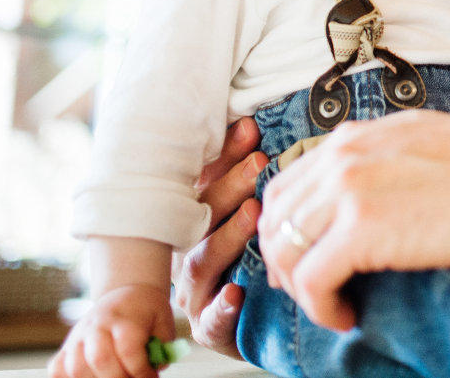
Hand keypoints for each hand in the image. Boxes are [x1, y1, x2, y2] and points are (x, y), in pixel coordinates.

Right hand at [50, 285, 173, 377]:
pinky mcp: (67, 346)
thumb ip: (161, 346)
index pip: (129, 349)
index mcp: (125, 318)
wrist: (127, 293)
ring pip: (76, 367)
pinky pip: (57, 368)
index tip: (150, 376)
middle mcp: (98, 325)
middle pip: (100, 358)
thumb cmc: (147, 312)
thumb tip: (154, 368)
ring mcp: (79, 335)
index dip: (141, 370)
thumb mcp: (163, 322)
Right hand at [171, 117, 264, 358]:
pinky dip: (222, 307)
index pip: (206, 182)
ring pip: (202, 260)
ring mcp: (195, 290)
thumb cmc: (249, 257)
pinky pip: (210, 319)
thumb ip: (248, 173)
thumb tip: (253, 122)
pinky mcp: (207, 327)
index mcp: (196, 219)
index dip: (226, 155)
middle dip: (230, 186)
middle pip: (202, 214)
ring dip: (227, 236)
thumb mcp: (248, 211)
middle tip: (260, 163)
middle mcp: (188, 250)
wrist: (248, 321)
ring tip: (254, 214)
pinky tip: (237, 293)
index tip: (251, 128)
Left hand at [258, 111, 449, 330]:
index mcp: (353, 139)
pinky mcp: (360, 231)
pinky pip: (312, 280)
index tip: (304, 254)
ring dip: (299, 287)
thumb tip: (370, 189)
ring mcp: (347, 192)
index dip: (287, 227)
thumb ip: (380, 159)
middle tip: (307, 287)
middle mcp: (340, 159)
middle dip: (283, 259)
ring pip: (285, 250)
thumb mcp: (417, 142)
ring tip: (327, 304)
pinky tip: (344, 316)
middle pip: (275, 217)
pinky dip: (320, 307)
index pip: (287, 184)